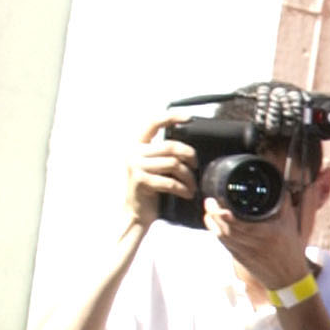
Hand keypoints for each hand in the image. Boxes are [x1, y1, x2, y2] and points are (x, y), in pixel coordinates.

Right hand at [126, 116, 194, 230]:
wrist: (137, 212)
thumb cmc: (150, 189)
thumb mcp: (154, 166)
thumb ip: (163, 153)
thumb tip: (187, 147)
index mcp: (137, 145)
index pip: (153, 123)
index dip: (171, 117)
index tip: (189, 118)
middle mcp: (134, 152)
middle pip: (170, 146)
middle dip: (189, 155)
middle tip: (196, 165)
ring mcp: (135, 166)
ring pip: (173, 164)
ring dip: (188, 176)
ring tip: (192, 185)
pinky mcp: (141, 181)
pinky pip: (170, 182)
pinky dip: (183, 189)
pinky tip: (187, 194)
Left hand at [209, 169, 326, 296]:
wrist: (288, 279)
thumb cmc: (290, 250)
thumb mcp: (290, 224)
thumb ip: (283, 204)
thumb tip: (279, 185)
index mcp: (268, 235)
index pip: (242, 225)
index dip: (227, 216)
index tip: (219, 204)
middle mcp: (254, 244)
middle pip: (227, 230)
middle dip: (214, 215)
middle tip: (209, 200)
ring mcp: (244, 252)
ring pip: (222, 237)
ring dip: (212, 223)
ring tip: (209, 209)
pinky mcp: (238, 258)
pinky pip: (223, 243)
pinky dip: (215, 231)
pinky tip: (212, 222)